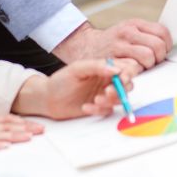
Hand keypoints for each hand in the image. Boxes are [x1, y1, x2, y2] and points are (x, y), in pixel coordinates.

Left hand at [13, 59, 135, 119]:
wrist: (48, 99)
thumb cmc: (60, 81)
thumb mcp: (77, 69)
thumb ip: (97, 66)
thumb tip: (116, 69)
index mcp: (104, 68)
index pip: (126, 68)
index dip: (129, 73)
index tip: (122, 79)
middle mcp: (106, 81)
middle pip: (127, 85)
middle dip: (121, 90)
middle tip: (108, 92)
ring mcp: (104, 95)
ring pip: (119, 99)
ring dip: (111, 101)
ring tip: (96, 99)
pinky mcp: (99, 108)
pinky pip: (108, 111)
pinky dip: (99, 110)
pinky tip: (86, 107)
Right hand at [52, 20, 171, 69]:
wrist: (85, 47)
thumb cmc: (111, 42)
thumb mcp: (128, 30)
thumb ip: (145, 34)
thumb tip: (167, 43)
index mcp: (134, 24)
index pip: (162, 32)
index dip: (167, 44)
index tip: (164, 51)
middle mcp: (127, 32)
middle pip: (157, 45)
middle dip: (160, 56)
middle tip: (154, 61)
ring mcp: (119, 45)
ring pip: (148, 56)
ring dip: (149, 65)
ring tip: (143, 66)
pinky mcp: (113, 59)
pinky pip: (134, 67)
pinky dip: (137, 71)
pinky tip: (134, 71)